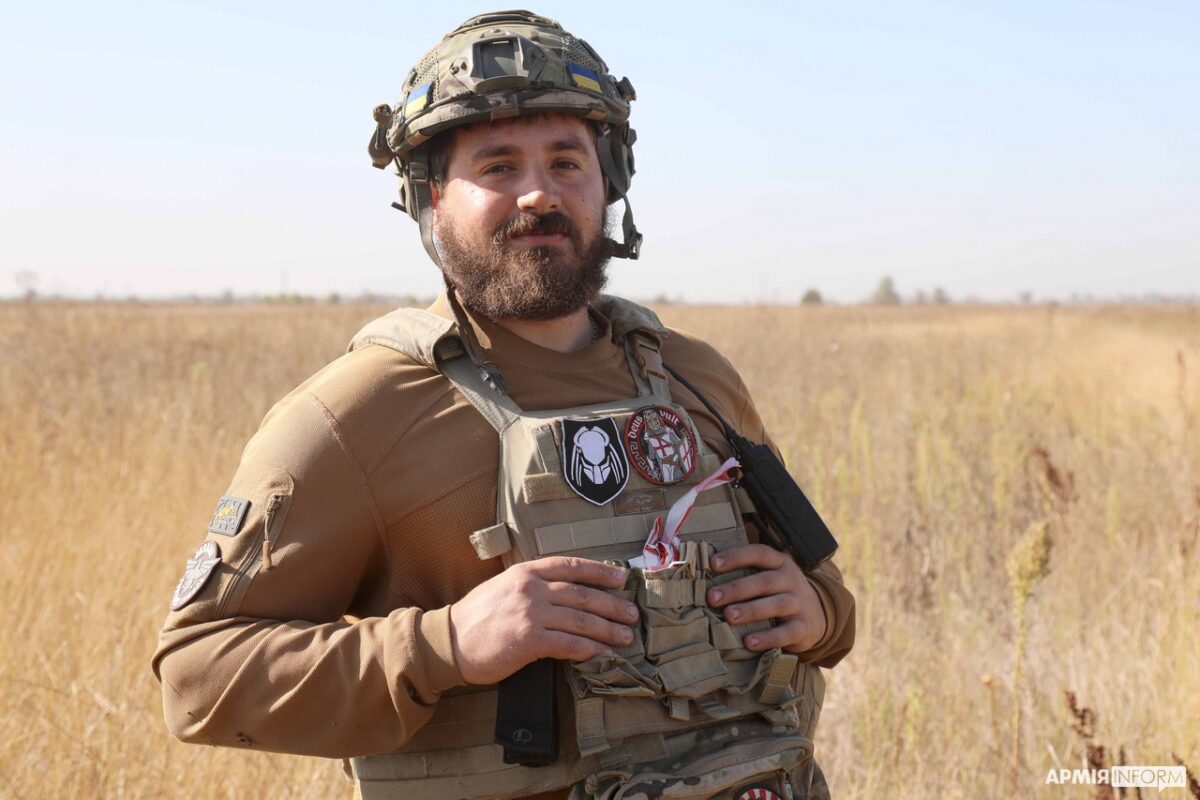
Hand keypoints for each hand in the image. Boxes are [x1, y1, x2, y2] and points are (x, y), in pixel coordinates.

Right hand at [448, 557, 638, 684]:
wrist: (449, 641)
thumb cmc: (477, 616)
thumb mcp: (504, 586)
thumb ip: (533, 585)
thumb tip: (567, 592)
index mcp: (526, 571)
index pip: (571, 565)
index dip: (600, 572)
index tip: (622, 579)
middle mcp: (531, 588)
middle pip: (582, 594)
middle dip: (612, 605)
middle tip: (632, 614)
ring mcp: (531, 613)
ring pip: (581, 620)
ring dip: (608, 630)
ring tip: (625, 637)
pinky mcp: (529, 640)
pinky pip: (569, 644)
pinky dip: (590, 649)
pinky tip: (603, 654)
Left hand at [706, 544, 826, 653]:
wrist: (818, 616)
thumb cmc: (780, 593)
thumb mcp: (769, 578)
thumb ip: (745, 575)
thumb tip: (702, 579)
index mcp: (780, 563)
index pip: (759, 553)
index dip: (736, 557)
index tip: (713, 564)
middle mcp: (791, 580)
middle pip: (764, 581)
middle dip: (737, 588)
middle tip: (713, 597)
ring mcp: (800, 603)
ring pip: (776, 605)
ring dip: (751, 610)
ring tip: (729, 617)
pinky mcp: (804, 627)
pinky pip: (786, 632)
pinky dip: (768, 638)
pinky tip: (750, 643)